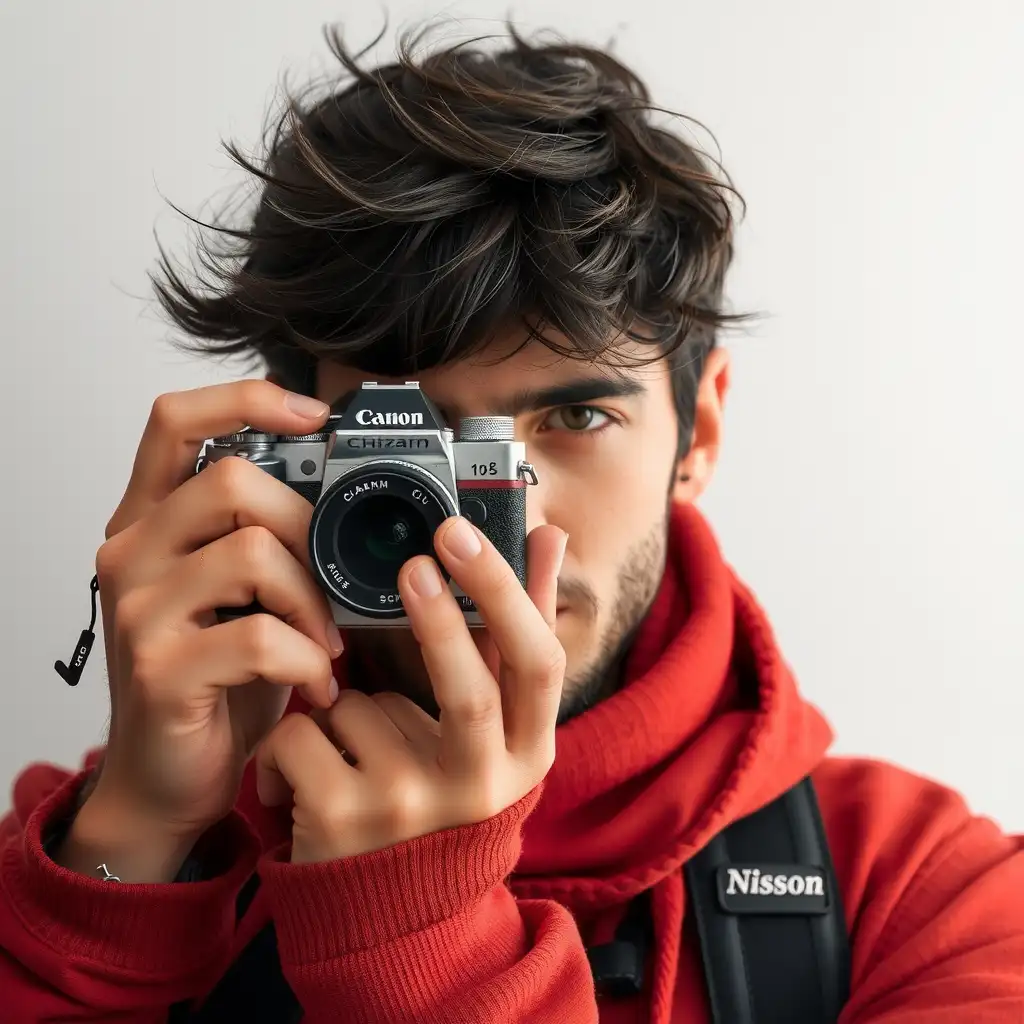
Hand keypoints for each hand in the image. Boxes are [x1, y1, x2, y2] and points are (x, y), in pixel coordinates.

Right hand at [63, 381, 341, 877]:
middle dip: (308, 526)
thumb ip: (270, 537)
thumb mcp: (244, 593)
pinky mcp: (159, 669)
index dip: (246, 400)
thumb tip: (349, 492)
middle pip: (231, 482)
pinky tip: (315, 681)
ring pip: (252, 552)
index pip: (175, 420)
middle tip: (332, 580)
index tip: (315, 416)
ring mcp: (138, 609)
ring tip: (326, 641)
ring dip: (312, 599)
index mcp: (152, 521)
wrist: (169, 777)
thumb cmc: (219, 679)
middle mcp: (132, 552)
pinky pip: (260, 636)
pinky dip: (306, 658)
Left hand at [255, 517, 567, 862]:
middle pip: (469, 692)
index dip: (507, 594)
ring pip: (360, 706)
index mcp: (524, 756)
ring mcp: (410, 811)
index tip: (464, 534)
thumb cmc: (447, 797)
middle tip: (416, 564)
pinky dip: (295, 738)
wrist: (395, 921)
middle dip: (441, 622)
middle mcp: (479, 790)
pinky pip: (304, 734)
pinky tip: (306, 780)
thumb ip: (516, 632)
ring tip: (353, 757)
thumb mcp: (498, 731)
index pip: (538, 666)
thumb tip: (550, 536)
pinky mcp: (341, 824)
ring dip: (343, 708)